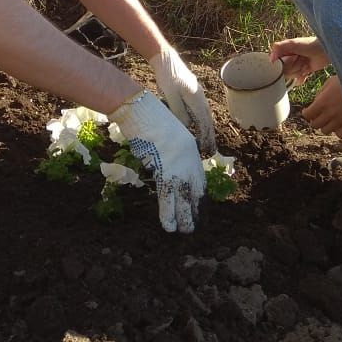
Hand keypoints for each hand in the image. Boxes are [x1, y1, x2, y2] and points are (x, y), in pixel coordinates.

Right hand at [109, 91, 204, 232]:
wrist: (140, 110)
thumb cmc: (148, 117)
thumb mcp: (167, 134)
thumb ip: (170, 150)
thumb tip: (164, 164)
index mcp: (191, 150)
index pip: (199, 179)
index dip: (199, 197)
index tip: (201, 209)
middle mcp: (189, 160)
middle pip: (195, 191)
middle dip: (196, 210)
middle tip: (196, 226)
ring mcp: (177, 166)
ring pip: (184, 198)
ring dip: (185, 217)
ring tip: (186, 231)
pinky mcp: (163, 171)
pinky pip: (167, 197)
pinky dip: (168, 214)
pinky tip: (170, 227)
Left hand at [149, 46, 216, 153]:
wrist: (166, 59)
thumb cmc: (167, 77)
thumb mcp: (170, 96)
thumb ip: (179, 111)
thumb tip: (187, 126)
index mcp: (196, 99)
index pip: (203, 122)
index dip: (204, 136)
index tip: (204, 149)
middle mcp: (200, 97)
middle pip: (207, 120)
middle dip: (209, 136)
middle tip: (210, 150)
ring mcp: (198, 94)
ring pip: (205, 115)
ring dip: (207, 129)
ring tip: (207, 142)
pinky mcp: (193, 92)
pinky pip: (201, 111)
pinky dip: (202, 121)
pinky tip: (200, 126)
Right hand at [269, 36, 330, 84]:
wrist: (326, 51)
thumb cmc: (310, 44)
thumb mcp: (294, 43)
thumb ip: (280, 48)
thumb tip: (271, 59)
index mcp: (284, 51)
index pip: (276, 63)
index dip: (284, 63)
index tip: (293, 58)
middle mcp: (288, 59)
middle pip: (284, 71)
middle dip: (293, 67)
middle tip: (301, 59)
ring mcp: (296, 66)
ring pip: (291, 76)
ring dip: (299, 71)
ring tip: (305, 64)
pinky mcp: (303, 71)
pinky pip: (297, 80)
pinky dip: (301, 79)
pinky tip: (306, 73)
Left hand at [302, 76, 341, 137]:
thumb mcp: (332, 81)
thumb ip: (322, 91)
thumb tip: (317, 100)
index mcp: (322, 102)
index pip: (307, 115)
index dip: (307, 112)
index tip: (309, 110)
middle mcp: (329, 114)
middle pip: (315, 125)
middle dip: (316, 119)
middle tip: (320, 114)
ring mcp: (340, 121)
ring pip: (325, 131)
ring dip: (326, 125)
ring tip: (331, 118)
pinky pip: (339, 134)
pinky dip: (338, 131)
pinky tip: (340, 123)